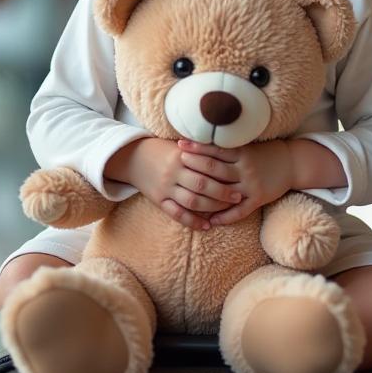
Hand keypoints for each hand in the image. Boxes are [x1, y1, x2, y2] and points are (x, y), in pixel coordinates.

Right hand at [109, 138, 242, 230]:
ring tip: (225, 209)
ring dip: (211, 207)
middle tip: (238, 197)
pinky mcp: (159, 200)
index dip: (224, 174)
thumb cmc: (163, 149)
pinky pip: (177, 214)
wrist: (133, 157)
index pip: (207, 167)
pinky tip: (206, 226)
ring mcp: (165, 188)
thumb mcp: (180, 146)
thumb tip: (228, 151)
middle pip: (202, 185)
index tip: (238, 179)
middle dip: (222, 192)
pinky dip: (192, 221)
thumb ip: (200, 149)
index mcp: (181, 156)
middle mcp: (173, 172)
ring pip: (192, 201)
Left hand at [179, 140, 293, 226]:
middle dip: (194, 165)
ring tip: (186, 195)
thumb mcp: (249, 145)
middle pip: (215, 168)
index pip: (215, 149)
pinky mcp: (258, 199)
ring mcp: (251, 185)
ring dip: (204, 194)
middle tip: (176, 162)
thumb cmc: (265, 153)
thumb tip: (203, 140)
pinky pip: (239, 211)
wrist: (292, 163)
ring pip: (223, 191)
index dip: (196, 147)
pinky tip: (211, 221)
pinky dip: (225, 217)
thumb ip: (229, 145)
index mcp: (242, 153)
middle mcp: (245, 168)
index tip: (180, 144)